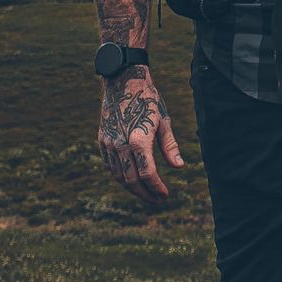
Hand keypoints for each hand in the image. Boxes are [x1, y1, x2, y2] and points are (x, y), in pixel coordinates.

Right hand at [98, 67, 183, 203]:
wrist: (123, 81)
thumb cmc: (148, 100)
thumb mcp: (163, 121)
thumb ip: (170, 146)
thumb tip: (179, 167)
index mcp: (138, 139)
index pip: (148, 173)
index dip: (157, 187)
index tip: (165, 195)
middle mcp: (121, 144)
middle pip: (131, 180)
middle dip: (145, 193)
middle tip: (157, 199)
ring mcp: (109, 143)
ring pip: (118, 175)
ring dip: (132, 188)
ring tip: (146, 192)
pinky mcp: (102, 140)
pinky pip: (110, 165)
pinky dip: (120, 176)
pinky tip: (130, 179)